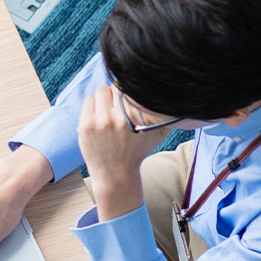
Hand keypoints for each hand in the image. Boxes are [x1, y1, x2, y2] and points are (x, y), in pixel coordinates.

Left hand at [78, 85, 164, 219]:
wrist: (115, 174)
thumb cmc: (137, 151)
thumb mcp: (157, 134)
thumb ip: (166, 116)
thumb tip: (175, 99)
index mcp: (136, 117)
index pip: (129, 88)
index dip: (129, 90)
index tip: (129, 97)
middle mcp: (118, 118)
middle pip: (114, 86)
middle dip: (116, 93)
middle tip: (118, 105)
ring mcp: (99, 122)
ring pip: (100, 91)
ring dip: (103, 98)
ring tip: (108, 110)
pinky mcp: (85, 125)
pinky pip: (88, 101)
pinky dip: (93, 105)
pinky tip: (98, 116)